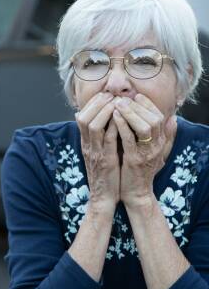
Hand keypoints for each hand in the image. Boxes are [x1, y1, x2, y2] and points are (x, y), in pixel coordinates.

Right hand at [75, 92, 119, 219]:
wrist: (103, 197)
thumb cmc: (104, 175)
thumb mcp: (97, 154)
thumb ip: (98, 138)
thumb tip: (101, 122)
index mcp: (86, 143)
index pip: (82, 117)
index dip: (92, 103)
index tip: (104, 95)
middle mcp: (87, 146)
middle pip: (84, 117)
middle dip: (97, 103)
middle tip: (110, 95)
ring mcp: (95, 153)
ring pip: (93, 125)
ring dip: (105, 111)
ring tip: (116, 102)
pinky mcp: (106, 160)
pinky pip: (108, 139)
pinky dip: (114, 126)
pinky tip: (122, 118)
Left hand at [112, 94, 176, 208]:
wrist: (136, 193)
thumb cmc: (143, 171)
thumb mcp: (157, 153)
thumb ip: (166, 137)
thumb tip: (173, 119)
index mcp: (160, 143)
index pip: (159, 117)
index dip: (148, 104)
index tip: (136, 96)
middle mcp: (156, 147)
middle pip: (153, 119)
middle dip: (138, 106)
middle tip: (124, 97)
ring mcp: (146, 154)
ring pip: (143, 127)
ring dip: (131, 113)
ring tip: (118, 103)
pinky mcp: (134, 160)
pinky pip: (129, 139)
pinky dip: (122, 126)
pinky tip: (114, 117)